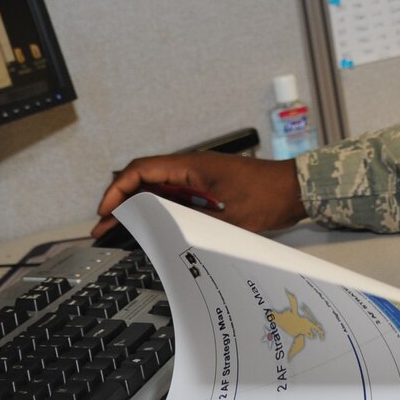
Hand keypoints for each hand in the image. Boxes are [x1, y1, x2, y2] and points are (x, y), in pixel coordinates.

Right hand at [94, 152, 306, 239]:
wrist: (296, 190)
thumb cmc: (268, 196)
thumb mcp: (228, 217)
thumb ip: (192, 222)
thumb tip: (161, 233)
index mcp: (190, 166)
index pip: (141, 170)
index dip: (117, 189)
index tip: (105, 211)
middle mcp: (190, 170)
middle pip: (144, 182)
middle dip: (121, 204)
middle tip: (103, 229)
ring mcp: (198, 180)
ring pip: (157, 192)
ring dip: (138, 210)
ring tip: (119, 233)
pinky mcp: (206, 191)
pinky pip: (175, 199)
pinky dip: (159, 213)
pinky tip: (150, 230)